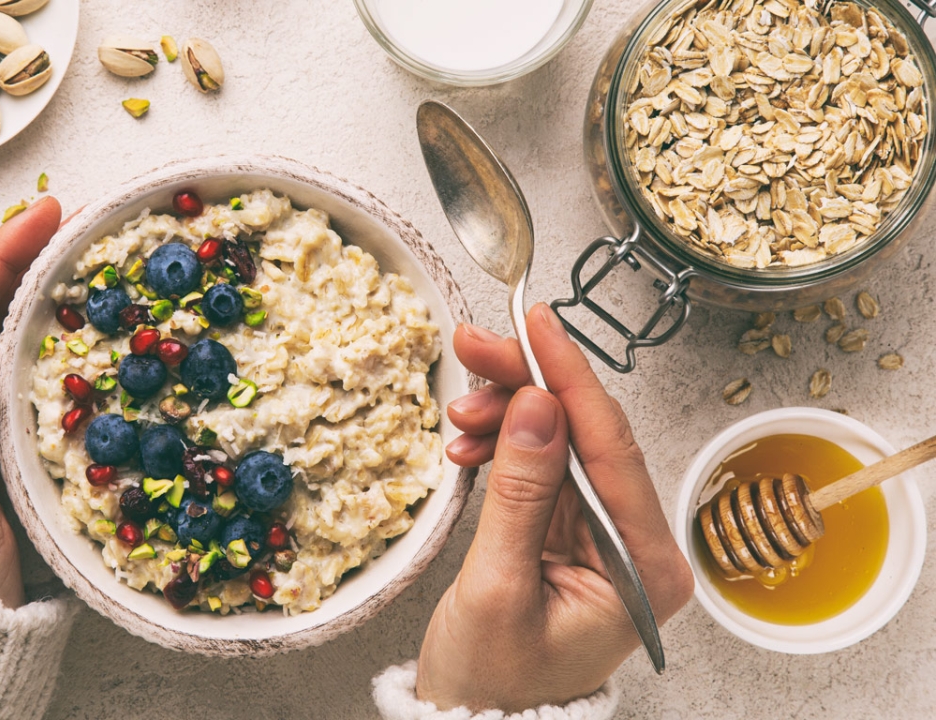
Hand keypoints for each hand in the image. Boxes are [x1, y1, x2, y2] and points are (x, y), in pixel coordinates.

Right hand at [416, 304, 693, 711]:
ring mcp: (604, 534)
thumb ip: (522, 494)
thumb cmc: (494, 682)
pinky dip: (502, 445)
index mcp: (646, 567)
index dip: (570, 378)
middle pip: (588, 433)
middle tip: (475, 346)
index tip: (537, 325)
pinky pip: (540, 466)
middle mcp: (637, 543)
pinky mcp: (570, 531)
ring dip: (507, 414)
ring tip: (459, 411)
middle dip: (529, 385)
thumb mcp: (498, 588)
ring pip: (560, 441)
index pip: (613, 447)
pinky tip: (468, 441)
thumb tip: (537, 406)